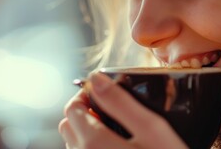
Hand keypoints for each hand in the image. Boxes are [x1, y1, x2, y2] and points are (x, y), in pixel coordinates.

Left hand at [58, 72, 187, 148]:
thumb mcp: (151, 129)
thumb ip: (120, 102)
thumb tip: (96, 79)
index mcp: (93, 143)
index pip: (72, 109)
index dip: (85, 94)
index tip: (103, 91)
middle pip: (68, 126)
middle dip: (84, 111)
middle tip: (110, 109)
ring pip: (73, 144)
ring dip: (86, 130)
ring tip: (115, 129)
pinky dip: (91, 148)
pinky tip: (115, 147)